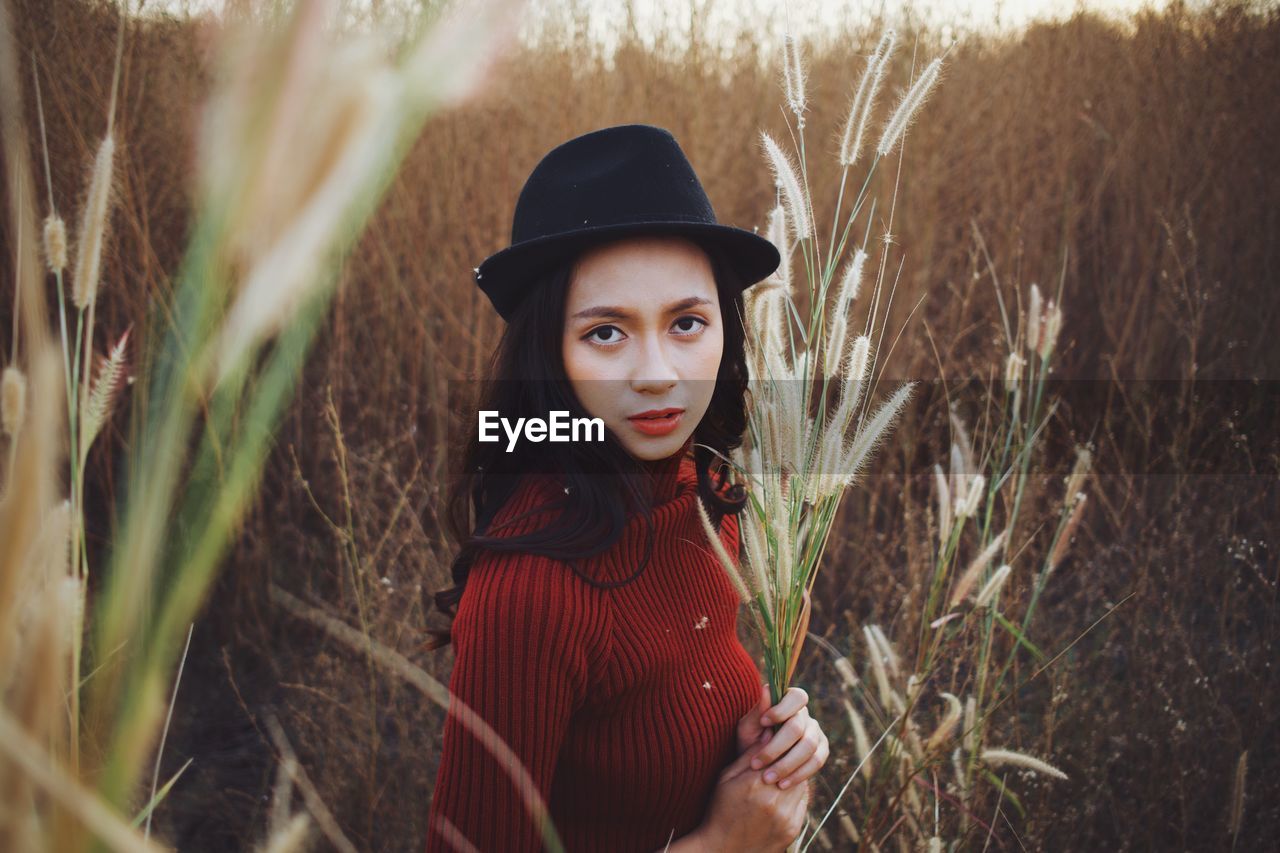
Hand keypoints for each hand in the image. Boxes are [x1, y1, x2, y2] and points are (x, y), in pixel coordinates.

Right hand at [693, 736, 809, 851]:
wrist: (723, 850)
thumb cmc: (721, 810)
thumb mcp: (727, 778)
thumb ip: (749, 755)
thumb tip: (768, 732)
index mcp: (754, 784)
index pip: (779, 754)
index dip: (781, 745)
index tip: (779, 739)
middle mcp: (773, 800)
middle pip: (793, 768)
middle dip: (789, 760)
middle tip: (783, 755)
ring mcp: (785, 817)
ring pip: (801, 785)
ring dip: (794, 777)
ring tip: (782, 775)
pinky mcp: (792, 829)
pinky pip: (801, 804)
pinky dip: (795, 796)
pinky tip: (782, 795)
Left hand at [736, 684, 829, 789]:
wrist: (759, 768)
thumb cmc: (750, 742)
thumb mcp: (748, 728)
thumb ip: (757, 711)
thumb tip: (766, 689)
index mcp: (789, 703)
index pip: (796, 697)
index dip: (782, 709)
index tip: (763, 722)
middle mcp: (806, 716)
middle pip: (798, 727)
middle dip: (775, 747)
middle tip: (755, 764)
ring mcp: (816, 733)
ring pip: (808, 746)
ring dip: (786, 764)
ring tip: (767, 778)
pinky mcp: (821, 752)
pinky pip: (817, 762)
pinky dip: (799, 774)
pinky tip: (783, 784)